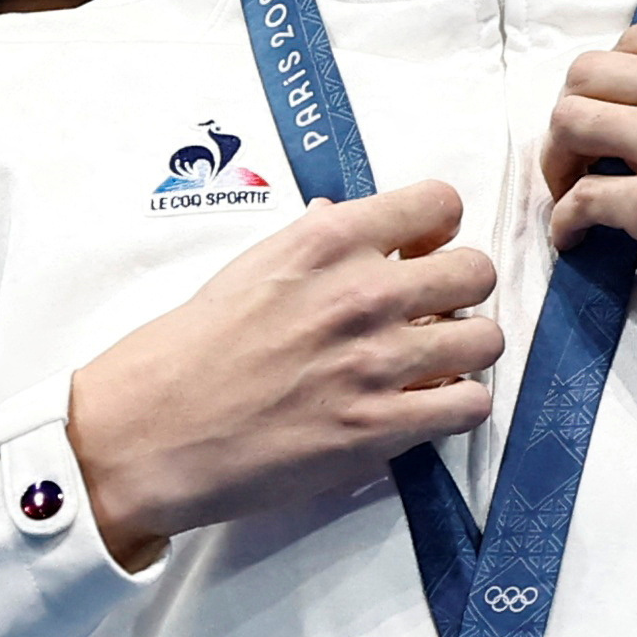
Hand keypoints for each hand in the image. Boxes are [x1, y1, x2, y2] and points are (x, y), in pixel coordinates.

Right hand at [65, 182, 503, 568]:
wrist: (151, 433)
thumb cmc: (188, 351)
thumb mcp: (249, 268)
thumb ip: (311, 244)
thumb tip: (344, 221)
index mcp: (327, 243)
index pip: (439, 203)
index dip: (437, 231)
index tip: (421, 253)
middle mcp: (362, 294)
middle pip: (477, 270)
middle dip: (461, 291)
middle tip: (432, 314)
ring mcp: (377, 362)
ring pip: (485, 339)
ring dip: (465, 352)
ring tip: (432, 365)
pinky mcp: (381, 428)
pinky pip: (470, 406)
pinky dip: (457, 407)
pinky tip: (426, 408)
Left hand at [541, 23, 636, 388]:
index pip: (632, 41)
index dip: (610, 84)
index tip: (613, 120)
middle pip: (585, 74)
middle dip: (572, 117)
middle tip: (581, 159)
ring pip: (567, 124)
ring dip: (557, 164)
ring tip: (573, 195)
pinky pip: (576, 200)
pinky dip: (565, 223)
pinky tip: (579, 240)